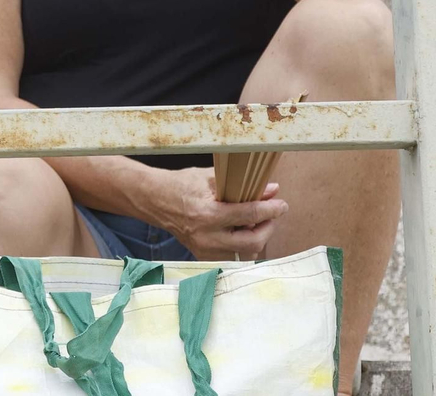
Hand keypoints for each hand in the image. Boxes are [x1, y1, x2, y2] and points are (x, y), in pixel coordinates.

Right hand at [151, 166, 286, 260]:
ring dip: (257, 238)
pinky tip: (241, 232)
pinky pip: (234, 256)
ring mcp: (205, 249)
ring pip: (246, 253)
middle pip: (253, 242)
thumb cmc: (180, 184)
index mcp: (207, 214)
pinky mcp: (204, 256)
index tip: (282, 205)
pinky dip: (243, 245)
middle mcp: (207, 236)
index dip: (270, 210)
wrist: (154, 200)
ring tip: (256, 223)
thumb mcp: (210, 178)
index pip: (249, 215)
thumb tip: (271, 190)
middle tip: (271, 215)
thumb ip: (241, 186)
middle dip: (268, 228)